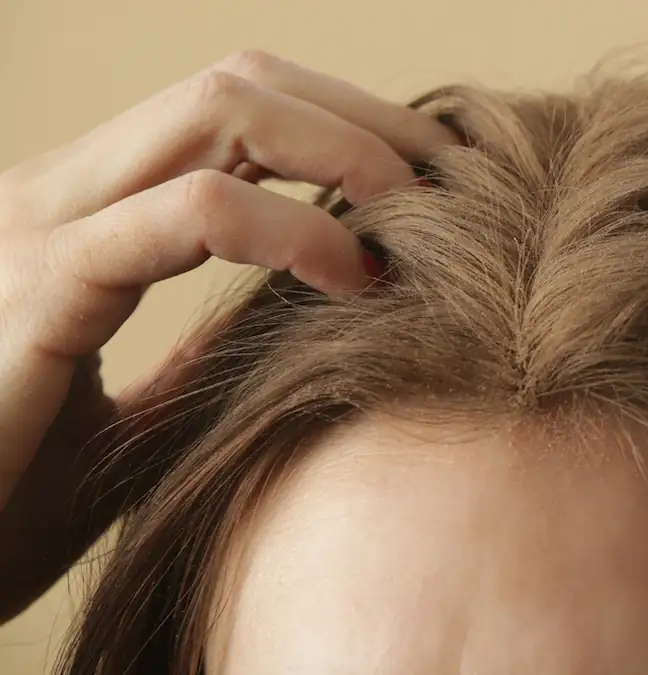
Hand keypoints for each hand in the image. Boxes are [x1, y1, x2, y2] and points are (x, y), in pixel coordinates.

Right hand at [0, 50, 457, 619]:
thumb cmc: (9, 496)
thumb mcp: (134, 409)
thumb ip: (201, 349)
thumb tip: (301, 313)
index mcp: (80, 213)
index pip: (229, 112)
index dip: (344, 125)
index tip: (434, 184)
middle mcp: (58, 191)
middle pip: (239, 85)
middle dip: (367, 120)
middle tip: (459, 181)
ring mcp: (44, 224)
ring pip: (220, 111)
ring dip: (348, 151)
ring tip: (424, 216)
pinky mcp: (41, 285)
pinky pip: (193, 211)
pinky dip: (295, 228)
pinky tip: (355, 274)